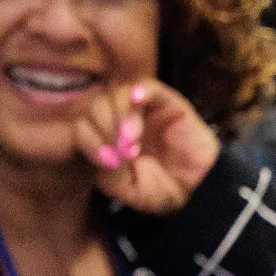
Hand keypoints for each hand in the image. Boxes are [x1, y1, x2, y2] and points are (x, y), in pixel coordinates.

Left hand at [80, 80, 219, 216]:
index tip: (108, 161)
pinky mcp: (166, 102)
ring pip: (117, 93)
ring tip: (134, 140)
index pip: (78, 124)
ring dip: (120, 114)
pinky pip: (148, 85)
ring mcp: (140, 109)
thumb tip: (104, 151)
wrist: (197, 187)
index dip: (88, 140)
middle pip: (94, 104)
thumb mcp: (126, 189)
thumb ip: (107, 172)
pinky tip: (139, 100)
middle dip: (104, 128)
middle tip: (125, 151)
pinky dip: (141, 91)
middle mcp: (116, 119)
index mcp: (101, 138)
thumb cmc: (157, 190)